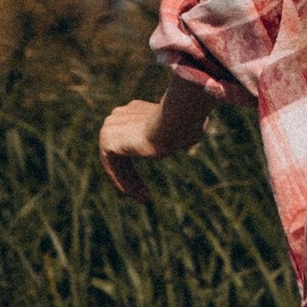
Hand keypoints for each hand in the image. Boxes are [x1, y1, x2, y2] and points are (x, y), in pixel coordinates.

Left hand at [99, 80, 213, 201]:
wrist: (174, 121)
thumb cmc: (187, 125)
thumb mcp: (191, 126)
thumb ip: (186, 129)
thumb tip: (198, 128)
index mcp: (136, 109)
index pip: (133, 136)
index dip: (144, 156)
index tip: (152, 169)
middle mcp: (119, 116)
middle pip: (122, 151)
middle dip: (133, 173)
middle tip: (144, 192)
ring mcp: (110, 127)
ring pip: (117, 162)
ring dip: (129, 182)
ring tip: (143, 198)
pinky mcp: (107, 142)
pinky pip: (111, 168)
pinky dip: (122, 183)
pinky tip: (136, 195)